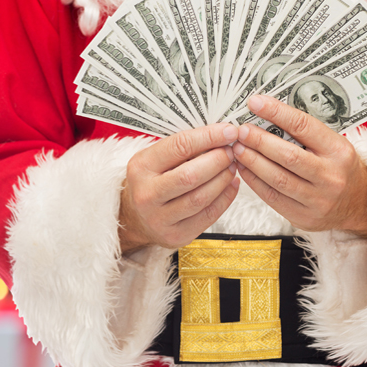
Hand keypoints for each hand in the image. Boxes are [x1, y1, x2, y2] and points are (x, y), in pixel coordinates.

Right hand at [119, 123, 239, 252]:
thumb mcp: (155, 158)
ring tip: (232, 166)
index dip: (208, 137)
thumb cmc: (150, 182)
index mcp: (141, 168)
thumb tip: (220, 134)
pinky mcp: (176, 235)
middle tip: (231, 151)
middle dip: (217, 160)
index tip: (228, 131)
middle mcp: (147, 195)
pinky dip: (226, 197)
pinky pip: (208, 215)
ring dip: (223, 179)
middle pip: (190, 175)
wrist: (134, 218)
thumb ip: (183, 147)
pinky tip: (231, 185)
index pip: (179, 146)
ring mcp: (160, 219)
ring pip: (201, 198)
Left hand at [233, 95, 366, 238]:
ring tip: (237, 148)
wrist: (358, 205)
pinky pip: (272, 197)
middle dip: (259, 140)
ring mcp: (317, 200)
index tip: (256, 103)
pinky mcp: (303, 216)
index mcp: (338, 151)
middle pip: (288, 155)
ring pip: (277, 178)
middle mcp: (330, 176)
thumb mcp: (334, 145)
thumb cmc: (341, 168)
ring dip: (252, 161)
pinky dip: (254, 181)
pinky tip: (244, 168)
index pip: (304, 126)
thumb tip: (268, 114)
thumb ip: (305, 133)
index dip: (276, 113)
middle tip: (241, 130)